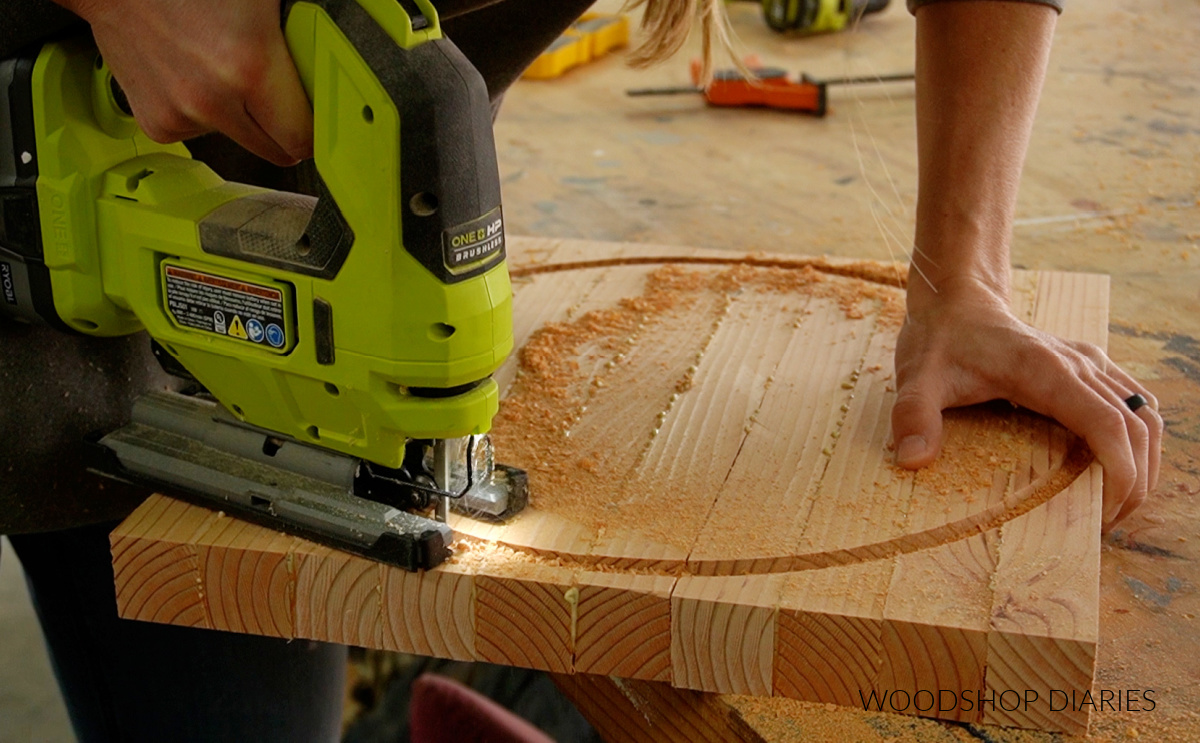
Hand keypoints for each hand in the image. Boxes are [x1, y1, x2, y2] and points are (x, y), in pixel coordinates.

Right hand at [61, 0, 312, 164]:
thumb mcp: (261, 4)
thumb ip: (296, 45)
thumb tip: (322, 70)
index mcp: (249, 67)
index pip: (303, 136)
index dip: (314, 130)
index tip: (316, 125)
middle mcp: (214, 99)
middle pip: (276, 150)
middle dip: (283, 130)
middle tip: (280, 103)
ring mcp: (183, 116)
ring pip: (237, 139)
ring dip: (239, 117)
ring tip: (220, 72)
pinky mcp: (159, 126)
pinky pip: (201, 132)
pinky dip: (202, 113)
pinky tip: (192, 78)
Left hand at [890, 278, 1161, 530]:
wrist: (956, 301)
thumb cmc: (940, 339)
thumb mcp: (917, 378)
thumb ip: (913, 416)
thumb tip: (912, 460)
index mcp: (1047, 371)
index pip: (1108, 425)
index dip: (1119, 473)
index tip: (1103, 515)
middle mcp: (1080, 365)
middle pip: (1137, 429)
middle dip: (1133, 483)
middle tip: (1101, 527)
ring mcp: (1090, 365)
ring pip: (1145, 417)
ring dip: (1143, 464)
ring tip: (1113, 507)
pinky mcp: (1090, 368)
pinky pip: (1134, 406)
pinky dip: (1137, 443)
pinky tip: (1114, 471)